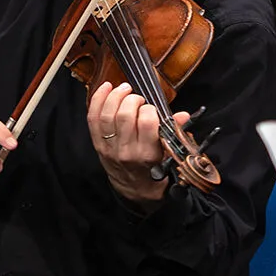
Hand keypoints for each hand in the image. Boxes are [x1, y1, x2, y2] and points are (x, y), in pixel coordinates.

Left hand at [88, 81, 186, 206]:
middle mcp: (127, 151)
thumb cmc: (153, 166)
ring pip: (107, 115)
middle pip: (124, 115)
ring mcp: (110, 148)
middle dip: (132, 100)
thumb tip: (183, 115)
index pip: (146, 122)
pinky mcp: (98, 144)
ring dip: (115, 96)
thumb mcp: (168, 153)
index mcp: (148, 153)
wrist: (135, 187)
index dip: (149, 108)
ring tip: (124, 90)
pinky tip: (106, 87)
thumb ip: (174, 132)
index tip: (151, 108)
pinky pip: (93, 118)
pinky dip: (98, 99)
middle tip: (138, 99)